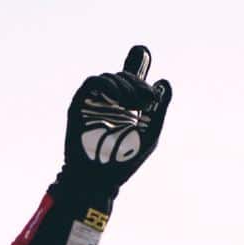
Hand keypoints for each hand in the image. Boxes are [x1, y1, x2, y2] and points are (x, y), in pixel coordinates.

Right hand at [60, 45, 172, 196]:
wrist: (98, 180)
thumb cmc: (124, 162)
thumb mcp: (150, 134)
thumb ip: (159, 109)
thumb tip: (164, 81)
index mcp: (126, 107)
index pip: (132, 78)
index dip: (139, 64)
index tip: (149, 75)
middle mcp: (110, 102)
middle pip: (124, 75)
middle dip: (138, 83)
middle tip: (146, 101)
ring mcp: (94, 103)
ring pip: (110, 77)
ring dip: (125, 86)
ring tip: (132, 104)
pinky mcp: (80, 105)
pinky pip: (93, 83)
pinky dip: (107, 84)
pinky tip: (118, 98)